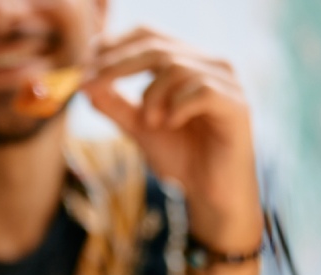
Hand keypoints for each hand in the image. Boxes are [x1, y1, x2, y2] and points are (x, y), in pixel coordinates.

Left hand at [84, 27, 262, 253]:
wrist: (210, 192)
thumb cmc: (180, 156)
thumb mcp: (138, 127)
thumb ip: (114, 105)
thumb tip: (84, 83)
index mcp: (187, 63)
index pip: (149, 36)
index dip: (116, 44)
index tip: (87, 62)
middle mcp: (209, 65)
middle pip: (158, 48)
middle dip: (118, 65)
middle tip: (94, 84)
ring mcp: (226, 82)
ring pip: (177, 68)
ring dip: (151, 96)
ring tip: (149, 122)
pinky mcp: (237, 104)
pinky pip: (201, 90)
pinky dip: (177, 106)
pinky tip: (171, 124)